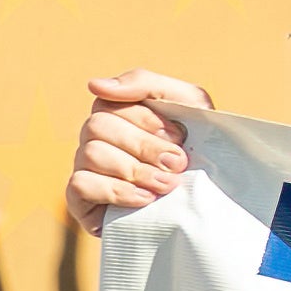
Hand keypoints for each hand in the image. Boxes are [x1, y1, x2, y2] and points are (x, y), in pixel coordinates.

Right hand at [68, 69, 210, 229]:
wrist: (210, 206)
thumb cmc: (200, 151)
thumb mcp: (190, 106)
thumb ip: (148, 84)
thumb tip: (96, 86)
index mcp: (117, 112)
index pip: (112, 101)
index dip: (148, 119)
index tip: (180, 136)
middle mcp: (96, 137)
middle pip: (99, 125)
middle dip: (145, 146)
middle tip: (177, 164)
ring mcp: (85, 167)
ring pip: (92, 153)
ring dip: (136, 170)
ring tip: (167, 185)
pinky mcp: (80, 199)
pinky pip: (81, 185)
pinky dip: (117, 191)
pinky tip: (145, 198)